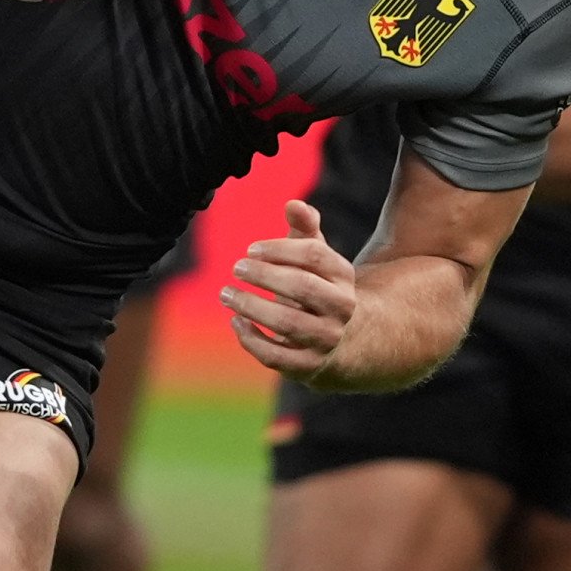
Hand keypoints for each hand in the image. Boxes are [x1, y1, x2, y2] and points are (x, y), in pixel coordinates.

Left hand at [222, 200, 358, 377]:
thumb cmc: (317, 287)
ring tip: (226, 294)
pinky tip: (235, 321)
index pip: (314, 256)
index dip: (279, 249)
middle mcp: (341, 308)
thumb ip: (305, 228)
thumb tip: (293, 204)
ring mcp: (326, 339)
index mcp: (344, 276)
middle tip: (236, 268)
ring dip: (251, 307)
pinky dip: (251, 340)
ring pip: (288, 324)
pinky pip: (276, 356)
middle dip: (264, 276)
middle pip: (302, 288)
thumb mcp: (315, 258)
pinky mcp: (309, 366)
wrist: (342, 340)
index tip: (250, 249)